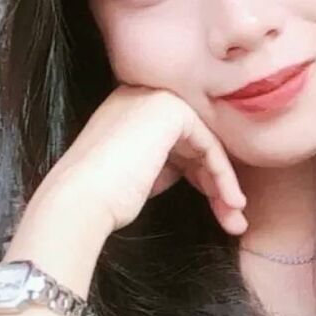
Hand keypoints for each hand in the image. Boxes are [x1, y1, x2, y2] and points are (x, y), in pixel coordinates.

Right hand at [40, 86, 246, 235]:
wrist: (80, 200)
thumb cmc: (105, 197)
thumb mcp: (144, 172)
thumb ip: (170, 161)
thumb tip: (205, 172)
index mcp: (132, 106)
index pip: (181, 139)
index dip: (201, 175)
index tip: (218, 207)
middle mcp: (144, 95)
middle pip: (197, 140)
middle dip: (217, 182)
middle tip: (233, 217)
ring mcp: (157, 98)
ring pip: (207, 144)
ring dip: (225, 185)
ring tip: (236, 220)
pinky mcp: (171, 110)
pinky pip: (210, 145)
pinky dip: (223, 176)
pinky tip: (231, 202)